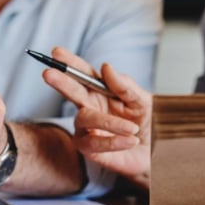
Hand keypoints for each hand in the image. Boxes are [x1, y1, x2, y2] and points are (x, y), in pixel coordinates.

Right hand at [43, 47, 151, 187]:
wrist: (154, 152)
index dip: (70, 63)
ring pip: (86, 119)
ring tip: (133, 129)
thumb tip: (106, 67)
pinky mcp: (88, 149)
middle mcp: (89, 107)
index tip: (57, 53)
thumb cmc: (146, 123)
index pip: (83, 74)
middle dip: (61, 82)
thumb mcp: (142, 101)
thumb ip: (125, 86)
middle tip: (49, 73)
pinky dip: (115, 141)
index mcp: (101, 91)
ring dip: (109, 123)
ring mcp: (86, 128)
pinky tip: (131, 140)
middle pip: (72, 92)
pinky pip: (94, 143)